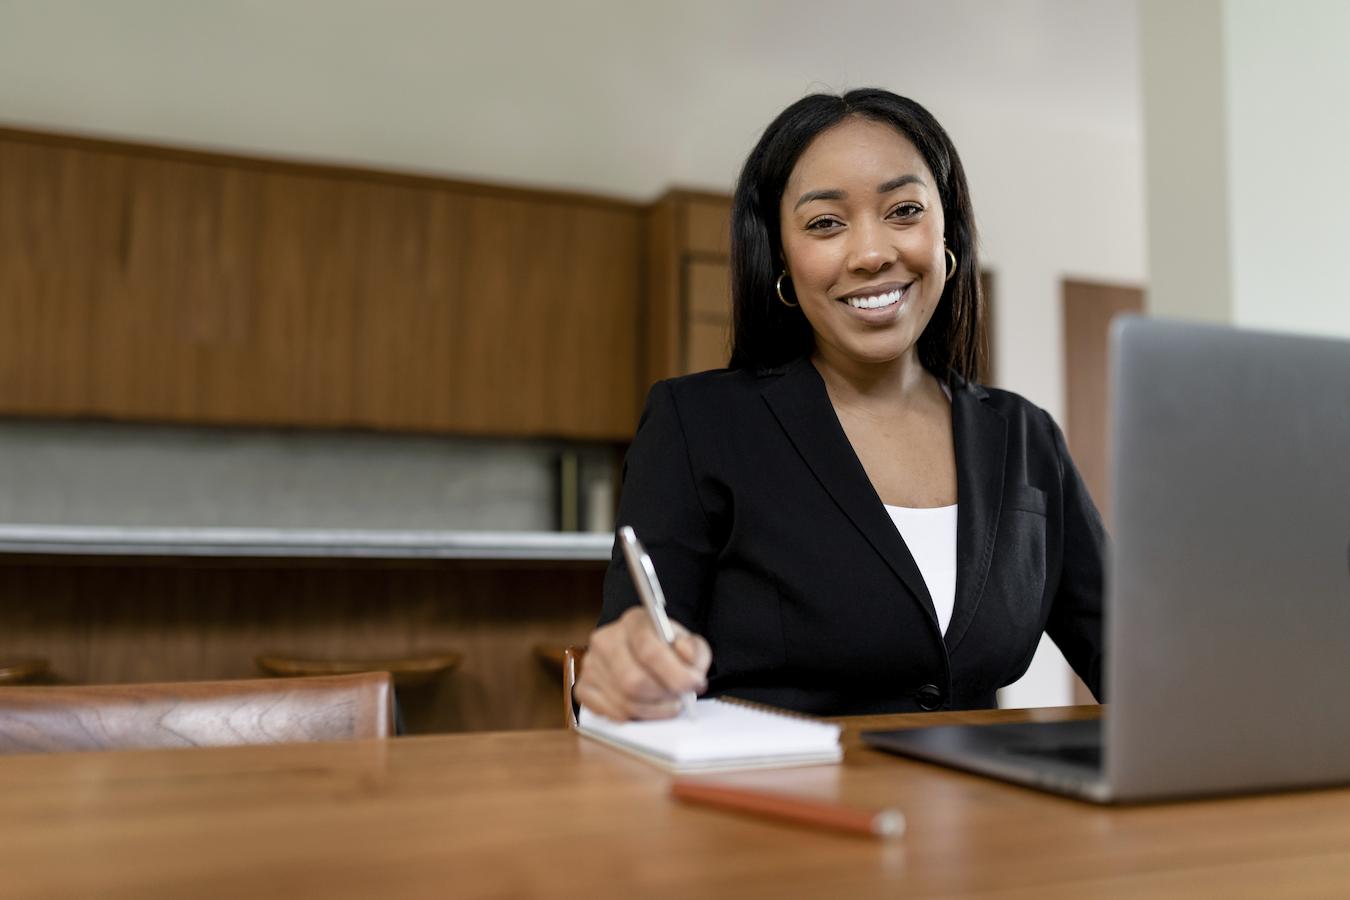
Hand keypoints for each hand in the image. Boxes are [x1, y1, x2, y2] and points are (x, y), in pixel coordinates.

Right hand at [573, 606, 710, 720]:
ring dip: (652, 711)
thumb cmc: (666, 650)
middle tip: (679, 701)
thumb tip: (686, 656)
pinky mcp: (583, 686)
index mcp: (634, 621)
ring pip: (623, 701)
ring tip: (666, 705)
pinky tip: (645, 708)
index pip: (649, 651)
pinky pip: (608, 713)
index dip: (675, 674)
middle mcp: (606, 639)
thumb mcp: (689, 645)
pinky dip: (632, 717)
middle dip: (662, 697)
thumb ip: (694, 650)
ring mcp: (591, 663)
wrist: (644, 655)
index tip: (694, 685)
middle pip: (633, 681)